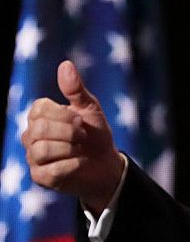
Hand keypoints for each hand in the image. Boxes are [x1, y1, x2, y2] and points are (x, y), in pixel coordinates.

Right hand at [21, 60, 124, 212]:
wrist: (106, 164)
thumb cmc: (95, 134)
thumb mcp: (90, 108)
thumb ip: (76, 89)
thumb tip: (65, 64)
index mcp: (39, 116)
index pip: (39, 109)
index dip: (64, 115)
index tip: (81, 120)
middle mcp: (30, 135)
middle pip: (39, 129)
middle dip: (69, 132)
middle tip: (83, 135)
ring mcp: (33, 157)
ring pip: (42, 149)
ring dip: (70, 148)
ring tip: (81, 149)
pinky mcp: (40, 177)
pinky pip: (52, 170)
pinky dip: (73, 165)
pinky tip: (80, 162)